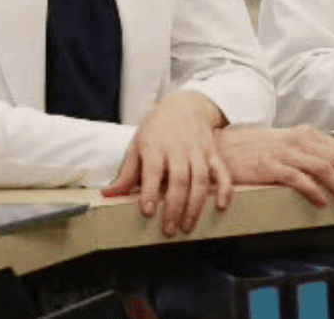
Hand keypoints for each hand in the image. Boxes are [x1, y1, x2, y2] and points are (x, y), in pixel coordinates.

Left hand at [101, 90, 228, 236]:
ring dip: (195, 206)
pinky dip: (225, 189)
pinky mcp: (213, 153)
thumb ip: (127, 173)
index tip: (148, 211)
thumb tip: (108, 194)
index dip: (151, 192)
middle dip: (174, 207)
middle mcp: (178, 149)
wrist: (185, 105)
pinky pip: (222, 172)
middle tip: (169, 230)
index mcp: (156, 147)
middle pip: (179, 180)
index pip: (153, 171)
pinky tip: (221, 206)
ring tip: (187, 226)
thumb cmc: (158, 128)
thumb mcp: (138, 144)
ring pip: (200, 180)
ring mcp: (198, 151)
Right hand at [213, 125, 333, 214]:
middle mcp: (300, 140)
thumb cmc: (255, 150)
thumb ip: (312, 155)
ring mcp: (285, 152)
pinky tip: (322, 202)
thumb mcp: (288, 147)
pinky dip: (313, 190)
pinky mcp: (269, 166)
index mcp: (308, 135)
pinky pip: (297, 177)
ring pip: (325, 169)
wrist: (221, 147)